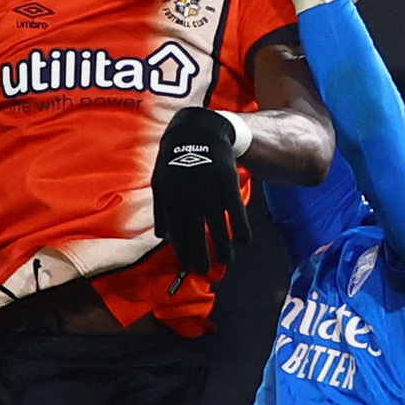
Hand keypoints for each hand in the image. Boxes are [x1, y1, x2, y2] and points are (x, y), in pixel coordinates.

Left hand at [152, 107, 249, 276]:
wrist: (199, 133)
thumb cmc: (176, 159)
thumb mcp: (160, 181)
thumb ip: (160, 210)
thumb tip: (161, 236)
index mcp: (172, 199)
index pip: (177, 232)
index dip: (183, 251)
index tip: (188, 265)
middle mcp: (190, 200)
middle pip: (196, 235)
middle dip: (201, 256)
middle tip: (204, 270)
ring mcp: (210, 194)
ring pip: (218, 228)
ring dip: (223, 248)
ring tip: (227, 262)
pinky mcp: (228, 187)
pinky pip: (236, 214)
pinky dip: (241, 229)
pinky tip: (244, 242)